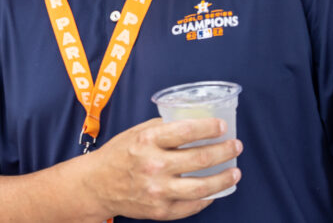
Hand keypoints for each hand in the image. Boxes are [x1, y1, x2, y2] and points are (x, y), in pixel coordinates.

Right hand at [84, 117, 241, 220]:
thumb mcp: (136, 133)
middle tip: (236, 146)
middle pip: (199, 159)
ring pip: (201, 187)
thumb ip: (162, 127)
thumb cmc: (118, 155)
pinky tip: (215, 191)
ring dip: (224, 178)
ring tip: (235, 171)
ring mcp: (157, 191)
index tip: (222, 126)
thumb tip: (191, 120)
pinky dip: (207, 198)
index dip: (209, 128)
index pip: (186, 131)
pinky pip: (192, 206)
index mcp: (147, 141)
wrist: (96, 185)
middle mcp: (153, 166)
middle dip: (224, 151)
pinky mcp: (160, 211)